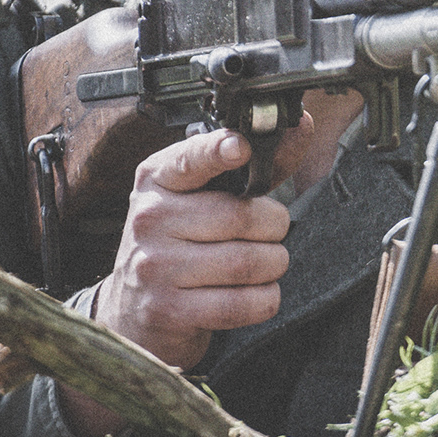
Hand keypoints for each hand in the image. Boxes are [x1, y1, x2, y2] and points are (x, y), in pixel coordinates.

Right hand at [61, 115, 309, 436]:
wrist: (135, 309)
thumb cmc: (181, 242)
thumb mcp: (203, 196)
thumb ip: (255, 165)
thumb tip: (302, 126)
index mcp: (159, 179)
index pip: (191, 158)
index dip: (219, 150)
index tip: (241, 146)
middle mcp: (149, 218)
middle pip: (241, 217)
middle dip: (274, 227)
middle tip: (269, 233)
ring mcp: (154, 266)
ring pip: (248, 262)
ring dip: (273, 264)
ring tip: (262, 263)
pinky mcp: (168, 310)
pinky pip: (244, 303)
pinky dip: (265, 299)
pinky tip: (253, 292)